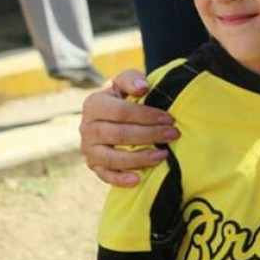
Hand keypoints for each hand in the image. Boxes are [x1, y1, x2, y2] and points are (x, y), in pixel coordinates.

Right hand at [79, 69, 178, 186]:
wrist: (110, 114)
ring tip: (163, 156)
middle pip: (119, 135)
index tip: (170, 119)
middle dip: (149, 135)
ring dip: (139, 158)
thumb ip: (132, 79)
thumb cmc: (122, 95)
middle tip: (173, 135)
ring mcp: (89, 149)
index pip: (121, 112)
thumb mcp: (125, 81)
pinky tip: (138, 180)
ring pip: (112, 157)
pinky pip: (105, 175)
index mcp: (93, 104)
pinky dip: (120, 179)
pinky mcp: (93, 165)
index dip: (147, 116)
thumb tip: (143, 87)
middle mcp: (86, 128)